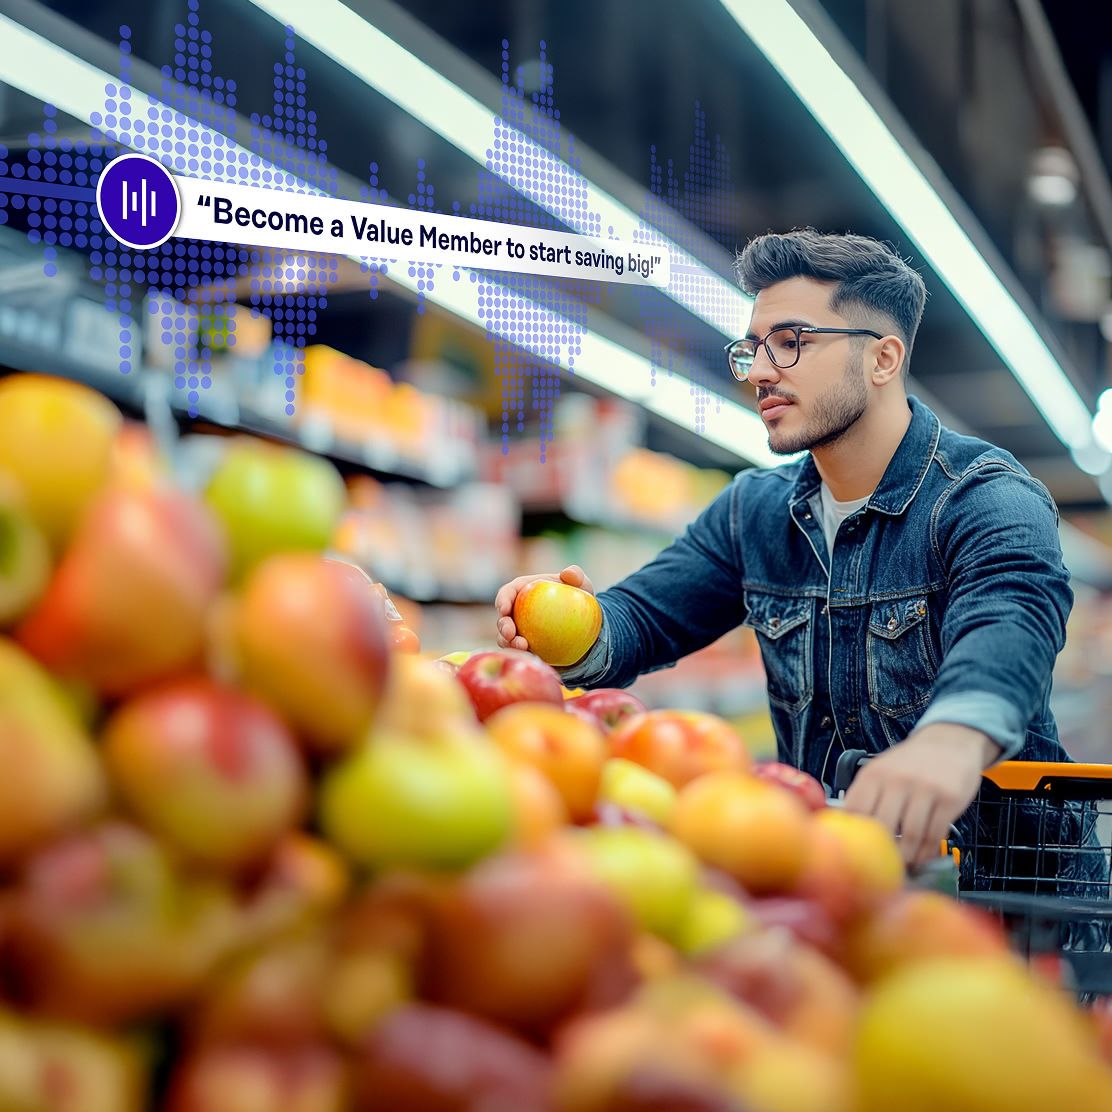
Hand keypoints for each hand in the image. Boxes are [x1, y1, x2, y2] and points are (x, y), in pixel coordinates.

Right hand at [494, 565, 594, 651]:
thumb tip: (568, 573)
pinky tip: (533, 657)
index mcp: (523, 592)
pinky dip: (524, 655)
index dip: (502, 600)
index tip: (504, 608)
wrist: (586, 625)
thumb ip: (576, 575)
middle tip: (510, 633)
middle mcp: (517, 613)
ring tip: (522, 647)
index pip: (507, 593)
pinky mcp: (528, 647)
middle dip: (503, 626)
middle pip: (503, 619)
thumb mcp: (581, 584)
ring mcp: (521, 631)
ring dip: (510, 644)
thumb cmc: (578, 599)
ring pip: (508, 639)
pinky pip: (522, 653)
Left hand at [843, 724, 1001, 866]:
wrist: (948, 742)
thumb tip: (850, 830)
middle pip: (882, 827)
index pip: (855, 812)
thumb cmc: (910, 762)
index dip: (856, 837)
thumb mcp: (881, 770)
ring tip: (906, 865)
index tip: (859, 855)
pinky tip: (924, 856)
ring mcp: (924, 789)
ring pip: (911, 836)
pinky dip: (928, 852)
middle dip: (883, 852)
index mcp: (873, 775)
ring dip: (908, 856)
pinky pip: (935, 834)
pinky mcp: (948, 799)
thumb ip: (867, 796)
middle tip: (884, 866)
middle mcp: (896, 780)